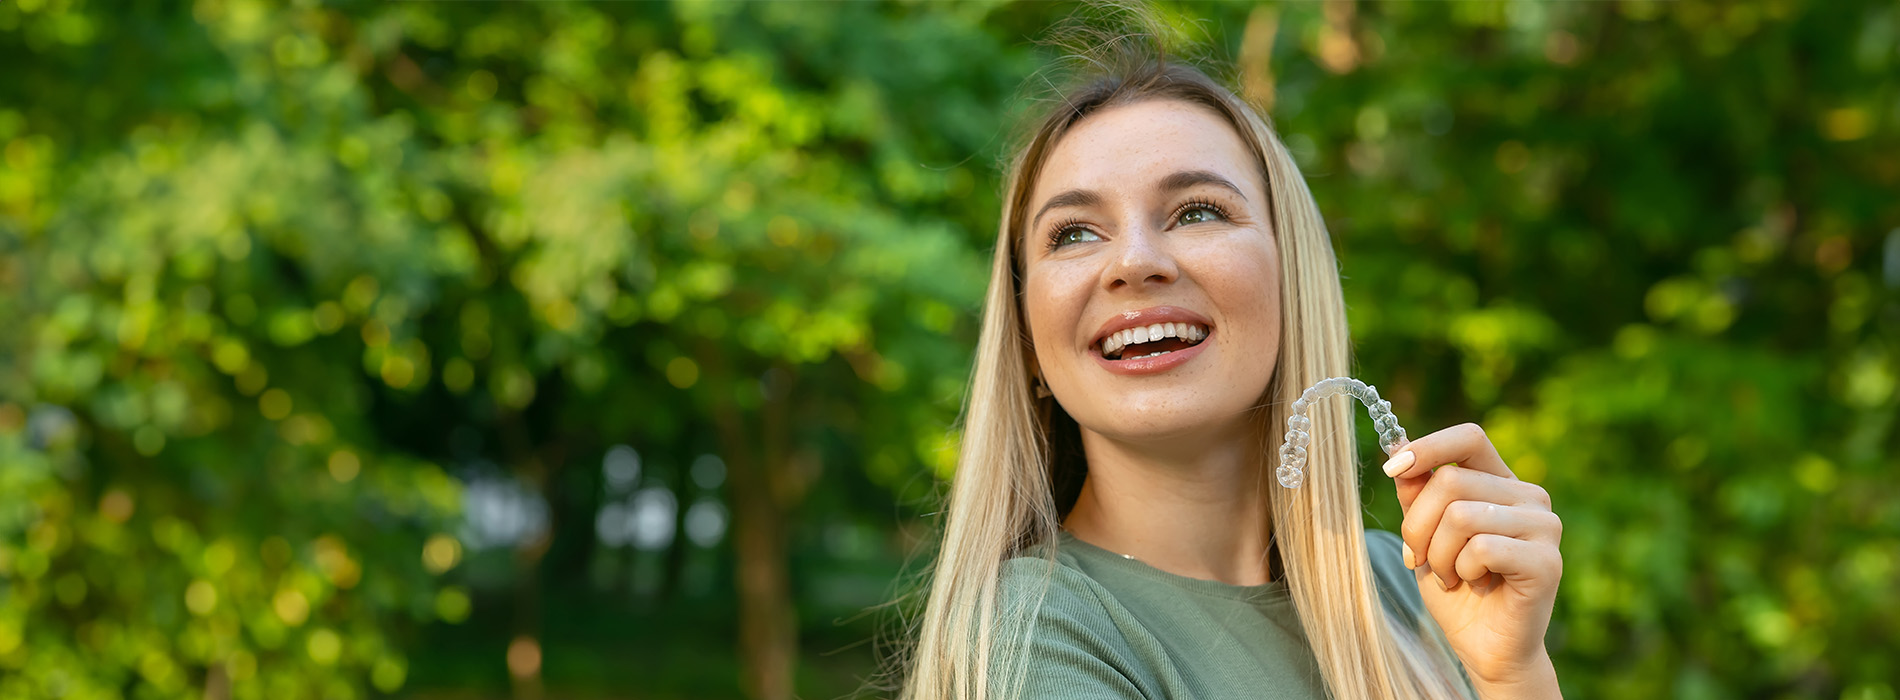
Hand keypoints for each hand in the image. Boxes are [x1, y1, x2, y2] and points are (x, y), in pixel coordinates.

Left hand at [1382, 423, 1563, 697]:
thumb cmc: (1456, 589)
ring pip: (1461, 514)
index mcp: (1501, 482)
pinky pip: (1481, 547)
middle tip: (1419, 559)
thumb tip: (1399, 455)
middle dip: (1417, 525)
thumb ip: (1417, 496)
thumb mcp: (1424, 536)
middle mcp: (1529, 496)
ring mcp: (1544, 526)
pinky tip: (1475, 585)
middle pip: (1451, 480)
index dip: (1427, 448)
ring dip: (1438, 554)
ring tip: (1450, 576)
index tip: (1393, 469)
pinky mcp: (1547, 560)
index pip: (1469, 438)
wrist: (1486, 648)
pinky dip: (1462, 571)